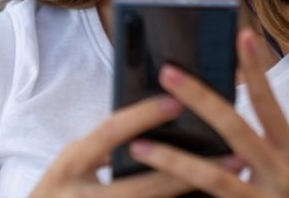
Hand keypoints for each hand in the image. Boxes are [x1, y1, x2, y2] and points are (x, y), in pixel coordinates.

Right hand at [29, 93, 246, 196]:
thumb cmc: (55, 194)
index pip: (110, 134)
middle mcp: (81, 196)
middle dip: (189, 173)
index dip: (142, 116)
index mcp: (70, 166)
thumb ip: (101, 148)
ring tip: (230, 186)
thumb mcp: (70, 166)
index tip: (177, 101)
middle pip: (143, 187)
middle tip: (232, 158)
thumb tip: (143, 127)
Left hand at [126, 28, 288, 196]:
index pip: (270, 103)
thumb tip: (215, 111)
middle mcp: (284, 173)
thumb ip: (259, 147)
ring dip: (172, 160)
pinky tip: (151, 190)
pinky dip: (181, 191)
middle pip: (236, 128)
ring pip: (213, 176)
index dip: (257, 70)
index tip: (242, 34)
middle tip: (166, 71)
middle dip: (199, 98)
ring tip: (138, 146)